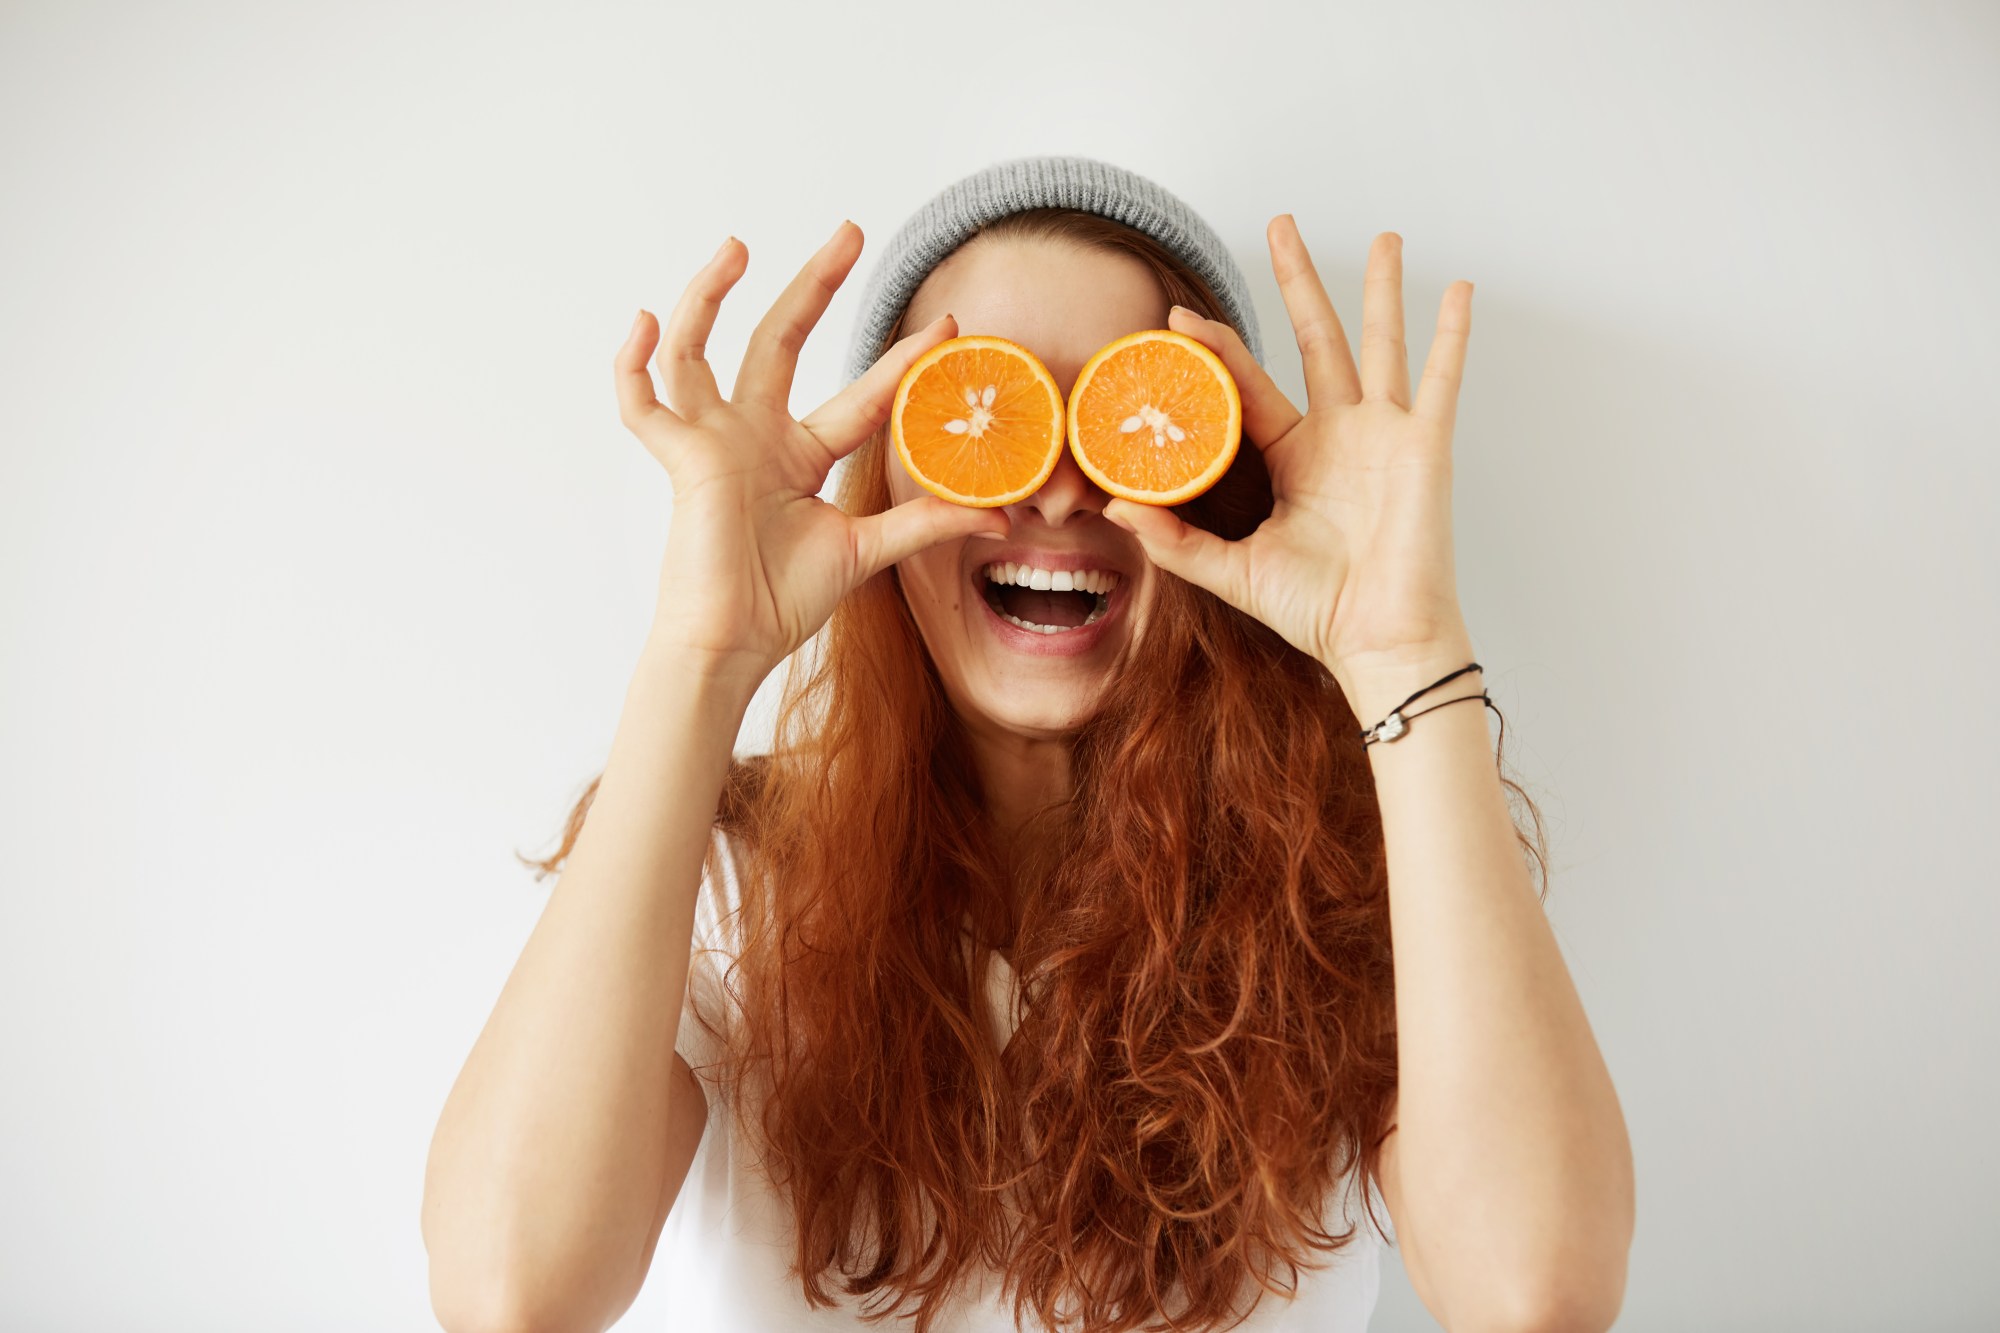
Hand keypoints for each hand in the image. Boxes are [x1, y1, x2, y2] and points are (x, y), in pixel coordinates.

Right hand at [614, 221, 1007, 685]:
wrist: (734, 643)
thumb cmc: (783, 601)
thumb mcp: (866, 551)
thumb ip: (926, 525)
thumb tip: (1002, 519)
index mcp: (799, 454)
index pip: (861, 393)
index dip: (902, 360)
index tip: (947, 323)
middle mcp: (754, 435)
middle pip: (781, 340)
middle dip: (815, 285)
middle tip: (851, 231)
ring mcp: (713, 442)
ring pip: (700, 350)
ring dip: (710, 295)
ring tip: (737, 244)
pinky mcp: (681, 460)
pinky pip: (641, 404)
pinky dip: (632, 363)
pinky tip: (644, 320)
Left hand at [1100, 218, 1476, 707]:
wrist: (1378, 642)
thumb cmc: (1318, 612)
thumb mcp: (1231, 571)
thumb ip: (1175, 541)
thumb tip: (1113, 506)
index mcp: (1294, 458)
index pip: (1249, 385)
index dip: (1217, 349)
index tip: (1179, 318)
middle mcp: (1340, 435)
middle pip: (1315, 338)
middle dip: (1298, 281)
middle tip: (1281, 224)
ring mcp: (1385, 434)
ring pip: (1380, 341)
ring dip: (1380, 288)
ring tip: (1384, 235)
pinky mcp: (1424, 445)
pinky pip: (1440, 377)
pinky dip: (1452, 334)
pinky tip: (1458, 287)